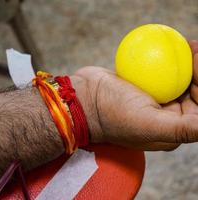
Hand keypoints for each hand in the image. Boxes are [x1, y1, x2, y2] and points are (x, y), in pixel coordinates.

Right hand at [74, 40, 197, 150]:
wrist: (84, 99)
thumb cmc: (112, 114)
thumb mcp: (147, 124)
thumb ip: (181, 129)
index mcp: (173, 130)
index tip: (196, 61)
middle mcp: (168, 117)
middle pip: (195, 92)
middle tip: (192, 49)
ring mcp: (158, 100)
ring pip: (182, 80)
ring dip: (188, 63)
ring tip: (188, 45)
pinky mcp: (146, 87)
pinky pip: (165, 72)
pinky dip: (171, 60)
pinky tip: (174, 48)